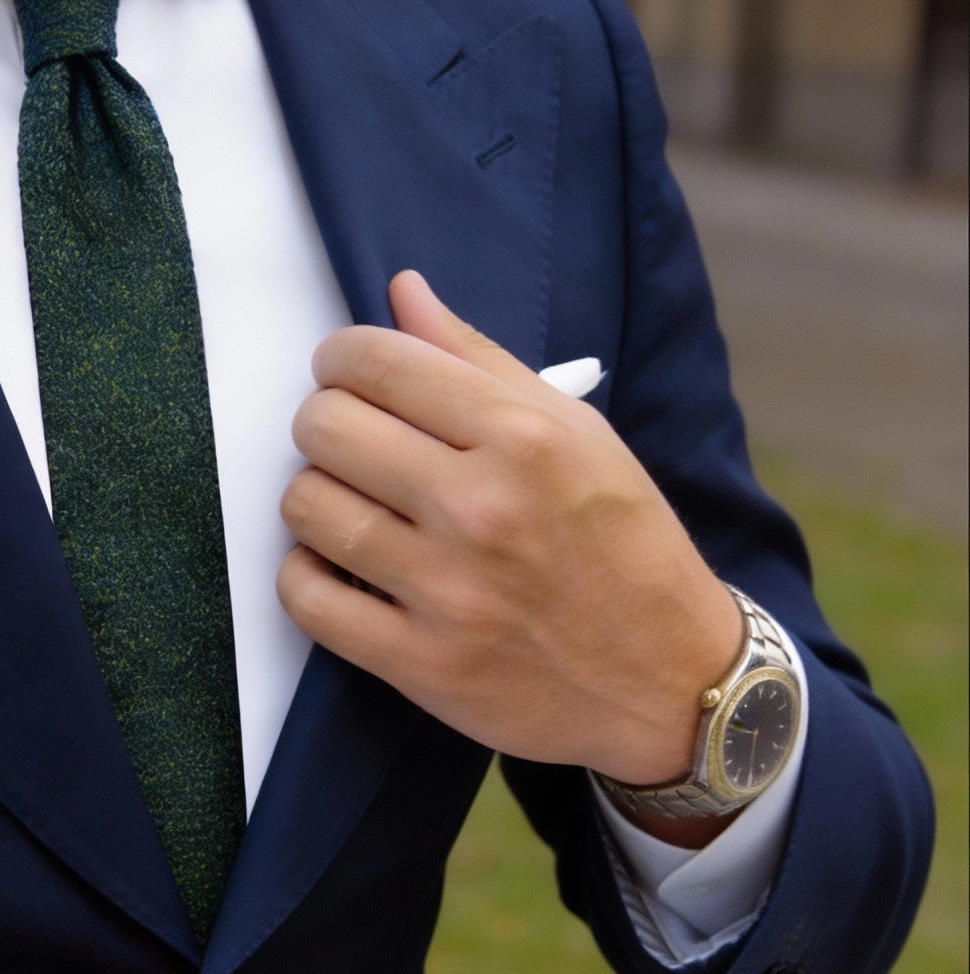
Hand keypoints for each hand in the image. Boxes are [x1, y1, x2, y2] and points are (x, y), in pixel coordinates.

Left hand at [277, 272, 742, 803]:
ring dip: (314, 498)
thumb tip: (403, 292)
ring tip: (351, 504)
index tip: (346, 374)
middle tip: (350, 442)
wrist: (669, 680)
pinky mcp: (419, 662)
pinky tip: (337, 567)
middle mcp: (481, 508)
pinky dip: (305, 576)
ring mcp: (446, 590)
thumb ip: (481, 360)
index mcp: (524, 438)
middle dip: (324, 423)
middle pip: (325, 428)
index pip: (378, 362)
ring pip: (306, 507)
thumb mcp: (579, 435)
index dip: (341, 358)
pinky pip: (307, 598)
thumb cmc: (623, 545)